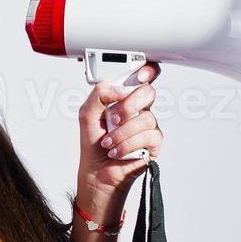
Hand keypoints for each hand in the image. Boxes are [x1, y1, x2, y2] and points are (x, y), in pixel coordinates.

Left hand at [75, 62, 163, 213]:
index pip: (143, 76)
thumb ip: (99, 93)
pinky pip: (149, 136)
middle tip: (114, 118)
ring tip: (108, 142)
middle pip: (149, 92)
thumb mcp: (87, 113)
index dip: (147, 70)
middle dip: (130, 105)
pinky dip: (128, 144)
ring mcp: (147, 125)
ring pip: (146, 118)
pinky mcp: (153, 143)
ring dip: (121, 133)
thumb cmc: (93, 142)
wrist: (96, 170)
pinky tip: (117, 150)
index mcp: (124, 97)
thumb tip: (120, 88)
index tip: (140, 75)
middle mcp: (138, 109)